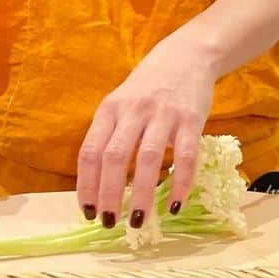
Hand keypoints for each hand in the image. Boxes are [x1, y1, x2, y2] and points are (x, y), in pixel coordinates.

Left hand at [76, 31, 216, 228]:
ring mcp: (164, 114)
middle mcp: (133, 111)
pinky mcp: (191, 119)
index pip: (90, 151)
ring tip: (139, 220)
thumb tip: (100, 183)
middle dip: (110, 194)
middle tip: (110, 222)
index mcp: (110, 109)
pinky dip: (181, 183)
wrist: (188, 55)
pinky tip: (176, 204)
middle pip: (115, 157)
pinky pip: (186, 156)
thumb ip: (111, 134)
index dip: (86, 185)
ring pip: (148, 159)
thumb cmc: (149, 85)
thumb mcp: (121, 102)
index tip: (88, 211)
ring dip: (142, 194)